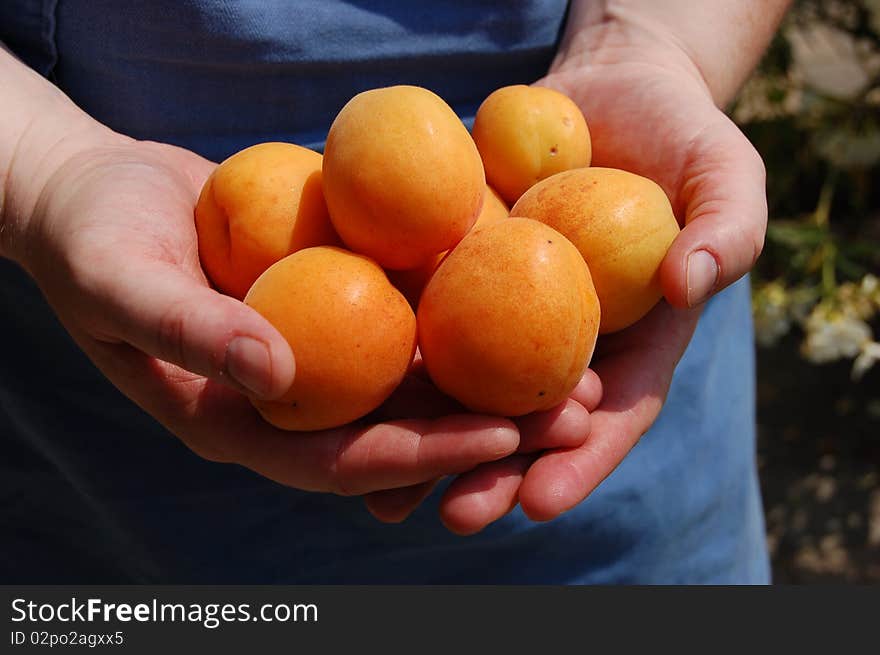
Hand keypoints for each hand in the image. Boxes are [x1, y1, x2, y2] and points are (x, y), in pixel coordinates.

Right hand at [10, 134, 528, 495]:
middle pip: (399, 430)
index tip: (498, 439)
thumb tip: (278, 371)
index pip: (341, 458)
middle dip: (486, 431)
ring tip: (578, 370)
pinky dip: (463, 313)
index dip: (420, 455)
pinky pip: (405, 315)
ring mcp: (318, 349)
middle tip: (571, 418)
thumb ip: (192, 329)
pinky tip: (527, 294)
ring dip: (496, 377)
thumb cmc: (91, 241)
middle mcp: (292, 396)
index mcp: (242, 420)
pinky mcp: (334, 300)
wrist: (96, 194)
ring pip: (416, 380)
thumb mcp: (121, 282)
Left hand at [368, 24, 767, 531]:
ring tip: (386, 497)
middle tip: (454, 514)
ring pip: (469, 386)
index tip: (539, 502)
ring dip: (429, 442)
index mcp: (631, 342)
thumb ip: (725, 232)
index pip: (610, 414)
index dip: (578, 461)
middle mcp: (565, 339)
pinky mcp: (463, 268)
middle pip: (529, 419)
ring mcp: (508, 308)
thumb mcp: (726, 177)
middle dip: (493, 472)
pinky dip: (395, 355)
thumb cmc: (683, 136)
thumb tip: (686, 283)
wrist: (613, 92)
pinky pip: (429, 312)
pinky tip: (353, 394)